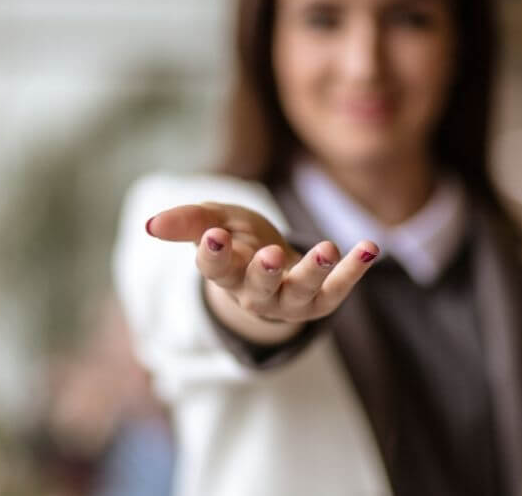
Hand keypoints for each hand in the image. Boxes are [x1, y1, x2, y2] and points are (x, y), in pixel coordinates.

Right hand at [145, 202, 378, 343]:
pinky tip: (370, 247)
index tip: (213, 237)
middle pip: (257, 288)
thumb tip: (151, 224)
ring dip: (314, 271)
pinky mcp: (320, 302)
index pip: (215, 269)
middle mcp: (256, 293)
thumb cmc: (238, 240)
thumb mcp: (214, 221)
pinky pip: (337, 291)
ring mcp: (289, 300)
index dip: (213, 255)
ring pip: (300, 292)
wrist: (271, 263)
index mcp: (226, 273)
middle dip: (262, 273)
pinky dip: (353, 272)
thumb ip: (188, 221)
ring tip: (327, 246)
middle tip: (269, 256)